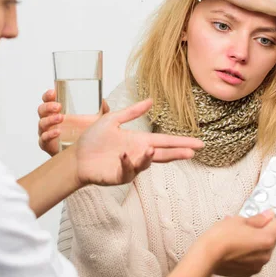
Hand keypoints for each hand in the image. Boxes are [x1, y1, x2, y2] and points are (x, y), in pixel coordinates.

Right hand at [37, 89, 109, 156]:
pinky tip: (57, 132)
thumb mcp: (95, 119)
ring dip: (49, 119)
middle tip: (58, 106)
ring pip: (41, 123)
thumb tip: (103, 101)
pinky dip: (49, 134)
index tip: (54, 92)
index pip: (48, 100)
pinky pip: (43, 138)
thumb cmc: (85, 134)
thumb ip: (101, 109)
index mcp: (58, 111)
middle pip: (42, 110)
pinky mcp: (47, 144)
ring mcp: (47, 132)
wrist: (84, 154)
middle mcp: (50, 120)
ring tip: (61, 118)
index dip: (48, 95)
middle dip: (48, 106)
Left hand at [72, 99, 203, 186]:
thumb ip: (132, 111)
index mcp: (139, 141)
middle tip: (192, 152)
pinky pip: (127, 171)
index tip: (198, 143)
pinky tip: (124, 155)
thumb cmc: (93, 139)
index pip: (165, 142)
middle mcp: (138, 154)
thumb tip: (151, 100)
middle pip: (162, 155)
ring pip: (145, 164)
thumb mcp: (113, 119)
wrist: (76, 156)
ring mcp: (130, 166)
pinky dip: (127, 163)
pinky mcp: (119, 176)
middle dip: (177, 153)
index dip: (181, 143)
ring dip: (148, 157)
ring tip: (151, 150)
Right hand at [203, 210, 275, 276]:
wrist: (206, 256)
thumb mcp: (239, 221)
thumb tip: (267, 216)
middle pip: (271, 238)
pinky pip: (253, 257)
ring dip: (256, 239)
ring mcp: (256, 265)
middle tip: (256, 219)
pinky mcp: (247, 271)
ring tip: (241, 230)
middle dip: (265, 228)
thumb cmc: (220, 238)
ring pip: (262, 248)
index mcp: (266, 240)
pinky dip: (249, 250)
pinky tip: (238, 242)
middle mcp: (265, 255)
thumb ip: (257, 219)